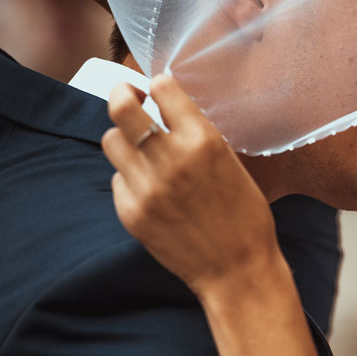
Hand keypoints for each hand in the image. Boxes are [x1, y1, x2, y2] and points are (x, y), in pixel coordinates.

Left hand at [101, 75, 282, 296]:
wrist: (237, 269)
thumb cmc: (245, 216)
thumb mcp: (231, 163)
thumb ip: (198, 135)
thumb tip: (170, 109)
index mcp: (203, 141)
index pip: (163, 88)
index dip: (159, 85)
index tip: (158, 91)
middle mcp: (170, 159)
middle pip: (121, 107)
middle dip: (122, 94)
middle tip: (130, 98)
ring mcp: (146, 187)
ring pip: (111, 140)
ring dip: (124, 138)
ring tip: (140, 149)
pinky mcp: (130, 212)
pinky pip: (117, 179)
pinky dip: (130, 177)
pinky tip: (151, 188)